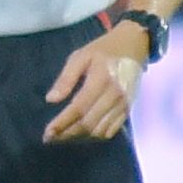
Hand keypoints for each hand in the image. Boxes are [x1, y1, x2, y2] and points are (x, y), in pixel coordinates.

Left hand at [43, 23, 147, 141]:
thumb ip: (66, 78)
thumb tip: (50, 100)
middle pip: (89, 123)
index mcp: (101, 80)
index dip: (62, 123)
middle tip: (50, 138)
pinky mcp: (128, 109)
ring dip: (79, 138)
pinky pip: (111, 130)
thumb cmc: (103, 50)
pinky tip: (80, 135)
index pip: (79, 108)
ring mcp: (124, 104)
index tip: (47, 132)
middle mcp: (115, 96)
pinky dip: (94, 136)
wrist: (134, 45)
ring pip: (100, 131)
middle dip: (67, 134)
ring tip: (62, 137)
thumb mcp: (80, 56)